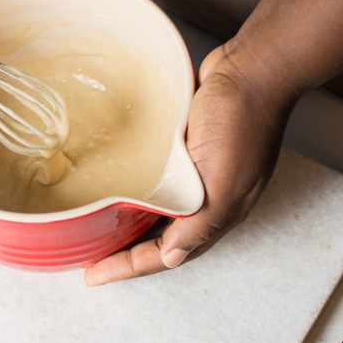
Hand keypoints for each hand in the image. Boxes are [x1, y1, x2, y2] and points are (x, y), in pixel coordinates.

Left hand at [83, 43, 296, 285]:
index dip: (129, 267)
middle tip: (89, 257)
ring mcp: (197, 173)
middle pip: (159, 238)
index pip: (167, 254)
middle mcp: (207, 198)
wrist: (252, 67)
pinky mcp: (186, 149)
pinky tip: (117, 187)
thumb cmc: (244, 119)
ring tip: (96, 230)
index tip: (94, 275)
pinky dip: (137, 190)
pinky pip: (157, 180)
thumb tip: (172, 258)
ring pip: (157, 211)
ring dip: (128, 224)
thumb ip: (201, 223)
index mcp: (219, 212)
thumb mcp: (226, 180)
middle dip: (125, 252)